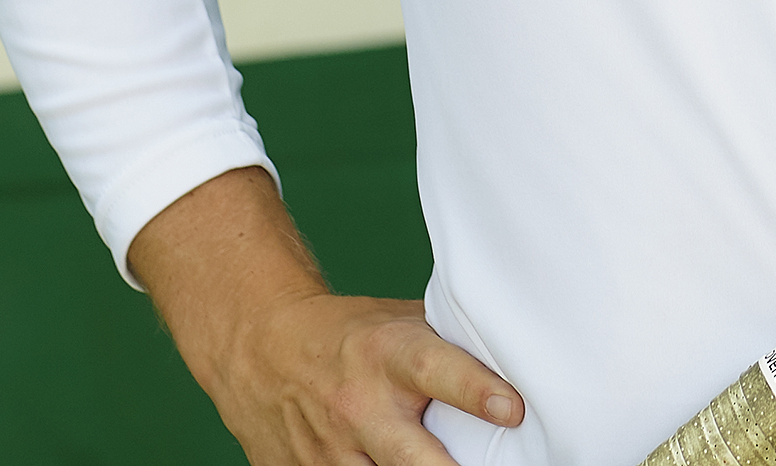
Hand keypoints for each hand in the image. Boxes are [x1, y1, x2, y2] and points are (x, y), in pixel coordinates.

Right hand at [128, 168, 523, 463]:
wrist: (262, 347)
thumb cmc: (349, 333)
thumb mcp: (398, 323)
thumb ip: (447, 346)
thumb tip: (512, 359)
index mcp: (389, 355)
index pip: (439, 371)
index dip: (477, 391)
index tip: (512, 409)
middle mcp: (361, 406)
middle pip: (413, 458)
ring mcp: (331, 452)